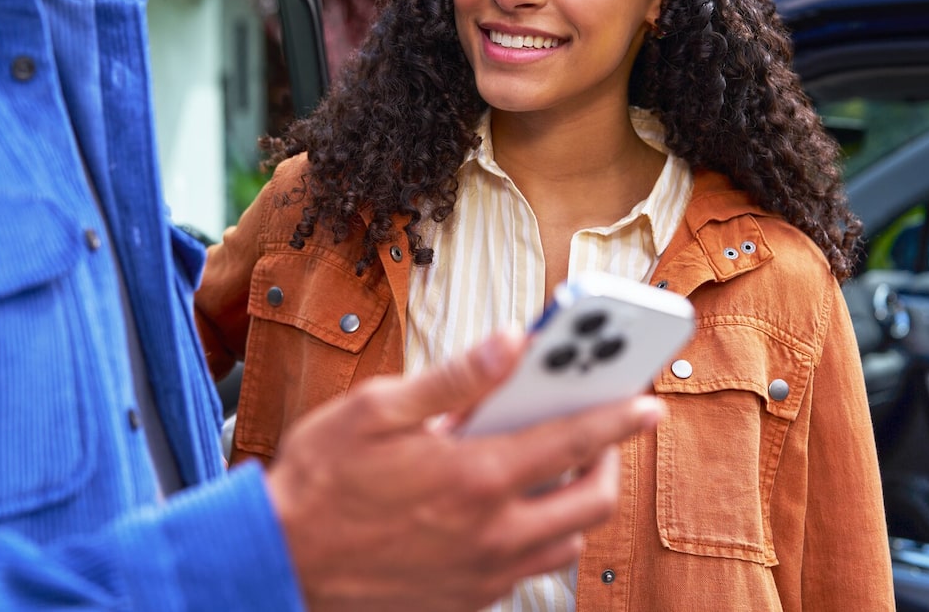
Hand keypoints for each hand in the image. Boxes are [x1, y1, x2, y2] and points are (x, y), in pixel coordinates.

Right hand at [265, 333, 664, 611]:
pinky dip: (541, 536)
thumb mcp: (376, 411)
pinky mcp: (467, 598)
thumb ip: (453, 378)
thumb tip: (511, 341)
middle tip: (600, 432)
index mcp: (474, 476)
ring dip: (576, 501)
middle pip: (590, 500)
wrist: (279, 563)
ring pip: (568, 541)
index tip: (650, 399)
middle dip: (610, 461)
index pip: (573, 441)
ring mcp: (483, 572)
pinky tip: (512, 507)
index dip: (620, 415)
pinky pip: (532, 569)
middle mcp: (491, 532)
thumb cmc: (320, 481)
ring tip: (558, 466)